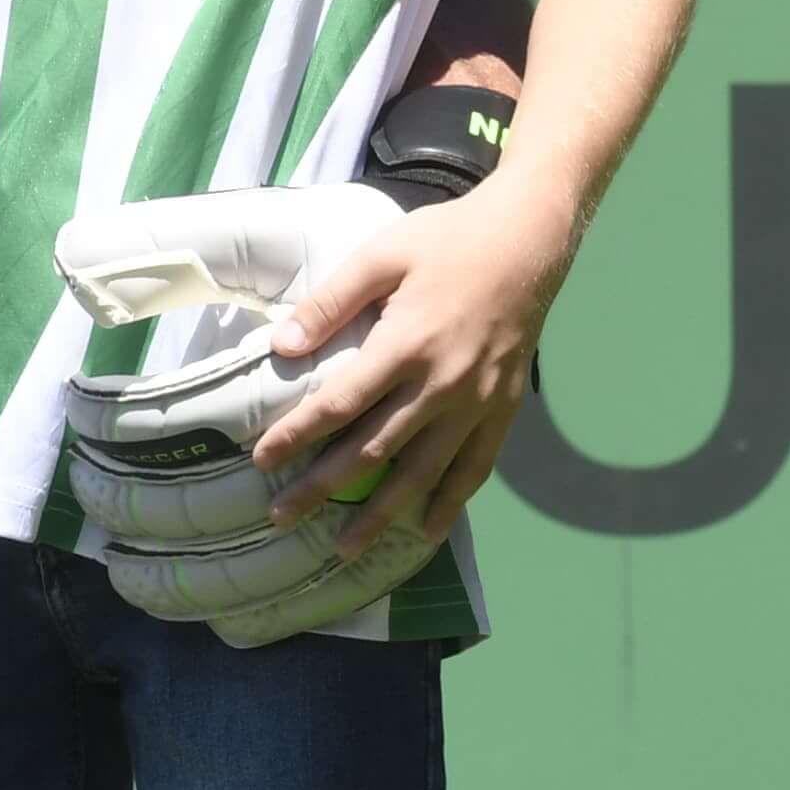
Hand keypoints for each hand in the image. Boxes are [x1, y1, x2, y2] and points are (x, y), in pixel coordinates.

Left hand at [252, 181, 575, 551]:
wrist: (527, 242)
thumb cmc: (447, 242)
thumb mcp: (381, 256)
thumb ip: (331, 302)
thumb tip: (283, 346)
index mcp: (405, 345)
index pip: (339, 405)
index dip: (297, 436)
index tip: (262, 461)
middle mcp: (440, 385)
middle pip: (372, 451)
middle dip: (322, 488)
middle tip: (281, 516)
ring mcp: (475, 404)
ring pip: (421, 474)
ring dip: (380, 515)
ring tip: (343, 548)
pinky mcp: (502, 410)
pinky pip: (473, 470)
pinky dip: (449, 504)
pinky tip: (425, 529)